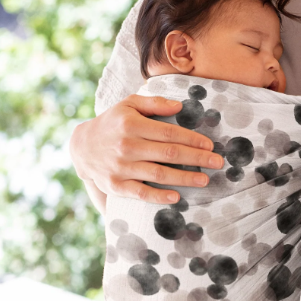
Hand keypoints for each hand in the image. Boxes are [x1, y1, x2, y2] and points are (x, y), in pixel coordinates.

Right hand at [70, 94, 222, 204]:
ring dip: (185, 179)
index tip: (210, 145)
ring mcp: (120, 167)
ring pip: (159, 174)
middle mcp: (127, 146)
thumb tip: (180, 106)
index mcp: (132, 124)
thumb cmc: (113, 122)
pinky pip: (141, 193)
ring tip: (205, 180)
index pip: (169, 133)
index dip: (192, 140)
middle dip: (197, 159)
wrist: (81, 146)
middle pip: (169, 154)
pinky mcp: (115, 185)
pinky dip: (159, 196)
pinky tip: (177, 197)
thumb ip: (154, 102)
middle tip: (218, 163)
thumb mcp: (129, 104)